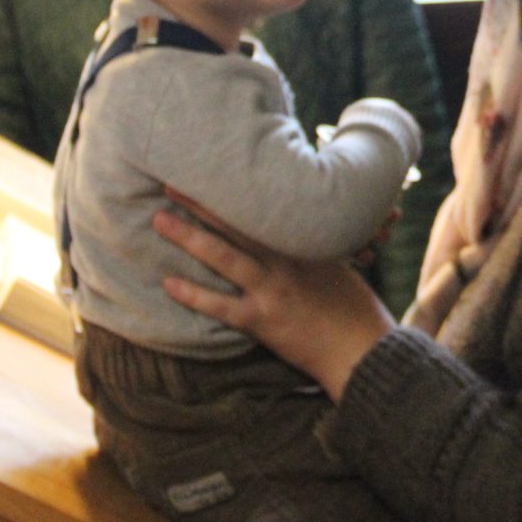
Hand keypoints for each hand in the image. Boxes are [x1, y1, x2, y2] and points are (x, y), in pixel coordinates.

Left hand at [155, 187, 393, 400]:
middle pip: (236, 224)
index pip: (264, 209)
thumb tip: (293, 231)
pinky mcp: (263, 321)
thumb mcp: (338, 266)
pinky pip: (220, 305)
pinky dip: (193, 294)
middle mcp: (285, 261)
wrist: (362, 350)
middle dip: (202, 202)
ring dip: (189, 237)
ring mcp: (272, 290)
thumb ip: (314, 247)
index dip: (237, 189)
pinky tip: (168, 283)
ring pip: (223, 257)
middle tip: (171, 181)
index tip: (211, 172)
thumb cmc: (355, 309)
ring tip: (160, 219)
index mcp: (304, 244)